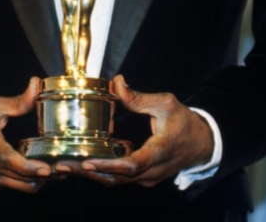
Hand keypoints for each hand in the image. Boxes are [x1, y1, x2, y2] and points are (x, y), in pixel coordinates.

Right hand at [0, 77, 51, 192]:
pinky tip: (43, 172)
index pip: (5, 158)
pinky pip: (15, 187)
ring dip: (40, 181)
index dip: (27, 166)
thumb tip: (36, 84)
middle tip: (65, 169)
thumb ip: (18, 100)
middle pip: (18, 177)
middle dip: (43, 176)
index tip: (45, 168)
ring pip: (20, 186)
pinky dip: (31, 182)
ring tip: (59, 171)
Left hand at [58, 75, 213, 186]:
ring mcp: (148, 178)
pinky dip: (101, 174)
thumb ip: (139, 97)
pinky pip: (120, 180)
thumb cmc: (185, 123)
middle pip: (117, 177)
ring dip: (91, 175)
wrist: (202, 143)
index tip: (88, 162)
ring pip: (116, 181)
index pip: (132, 164)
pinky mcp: (143, 179)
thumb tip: (116, 83)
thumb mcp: (166, 104)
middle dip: (89, 172)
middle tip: (62, 165)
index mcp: (159, 151)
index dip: (108, 165)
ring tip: (66, 167)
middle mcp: (152, 170)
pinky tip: (82, 166)